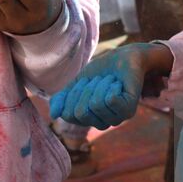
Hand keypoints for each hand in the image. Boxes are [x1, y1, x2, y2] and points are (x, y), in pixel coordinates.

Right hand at [49, 42, 172, 128]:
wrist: (124, 58)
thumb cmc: (101, 71)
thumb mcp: (76, 83)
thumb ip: (63, 99)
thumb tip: (53, 115)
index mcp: (89, 119)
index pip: (68, 114)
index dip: (73, 93)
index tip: (85, 81)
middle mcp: (102, 123)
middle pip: (80, 112)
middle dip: (86, 88)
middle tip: (98, 79)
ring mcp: (117, 118)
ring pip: (95, 105)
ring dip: (100, 85)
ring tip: (109, 80)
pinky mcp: (129, 110)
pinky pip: (110, 101)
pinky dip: (111, 85)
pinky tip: (118, 83)